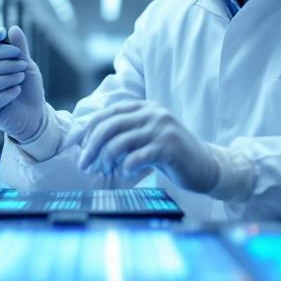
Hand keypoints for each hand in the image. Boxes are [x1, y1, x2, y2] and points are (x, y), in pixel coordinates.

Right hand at [0, 25, 46, 141]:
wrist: (34, 114)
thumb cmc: (27, 87)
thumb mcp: (26, 64)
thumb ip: (20, 49)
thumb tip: (13, 28)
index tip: (2, 33)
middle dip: (4, 58)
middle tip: (23, 63)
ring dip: (8, 76)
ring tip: (21, 78)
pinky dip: (7, 93)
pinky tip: (16, 92)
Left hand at [68, 100, 220, 192]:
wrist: (207, 165)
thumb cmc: (171, 155)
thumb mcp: (147, 137)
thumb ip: (124, 134)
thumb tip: (88, 144)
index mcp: (144, 107)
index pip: (107, 114)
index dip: (87, 129)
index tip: (73, 145)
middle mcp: (152, 113)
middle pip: (110, 126)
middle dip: (91, 146)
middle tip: (83, 164)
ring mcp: (162, 128)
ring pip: (120, 142)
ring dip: (106, 159)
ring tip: (103, 172)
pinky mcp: (169, 146)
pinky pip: (137, 156)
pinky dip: (127, 167)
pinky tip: (126, 173)